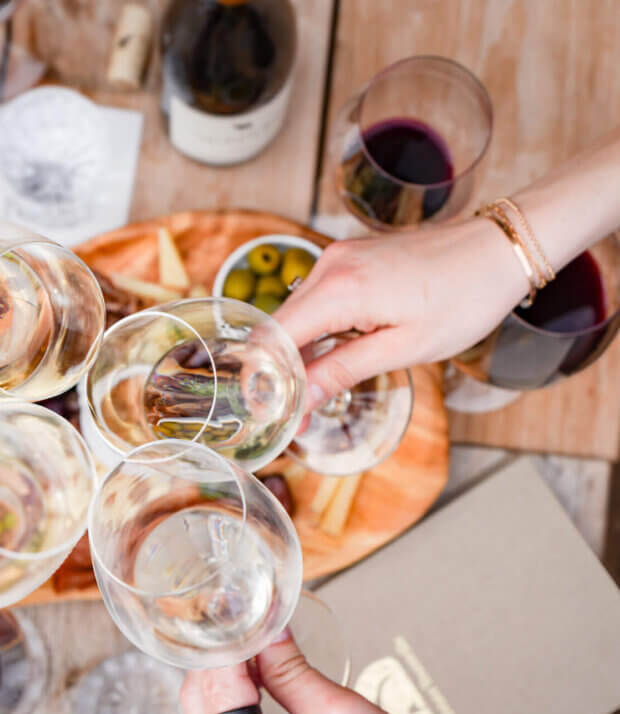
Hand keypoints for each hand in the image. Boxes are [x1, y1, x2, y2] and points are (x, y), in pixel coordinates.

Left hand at [180, 631, 481, 713]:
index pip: (215, 689)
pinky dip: (232, 702)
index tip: (238, 607)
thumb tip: (264, 631)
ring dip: (225, 677)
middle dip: (220, 656)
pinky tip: (254, 675)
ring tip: (255, 640)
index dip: (227, 641)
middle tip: (248, 618)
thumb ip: (292, 670)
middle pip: (197, 703)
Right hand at [275, 217, 529, 407]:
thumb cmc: (465, 298)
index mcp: (340, 289)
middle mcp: (330, 266)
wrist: (499, 248)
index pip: (274, 338)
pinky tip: (329, 358)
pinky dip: (315, 331)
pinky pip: (315, 300)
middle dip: (280, 372)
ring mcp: (338, 258)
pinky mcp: (349, 259)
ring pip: (295, 314)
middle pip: (278, 326)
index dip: (265, 379)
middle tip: (296, 414)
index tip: (273, 413)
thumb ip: (343, 371)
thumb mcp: (404, 348)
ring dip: (297, 354)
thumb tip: (301, 402)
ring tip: (313, 393)